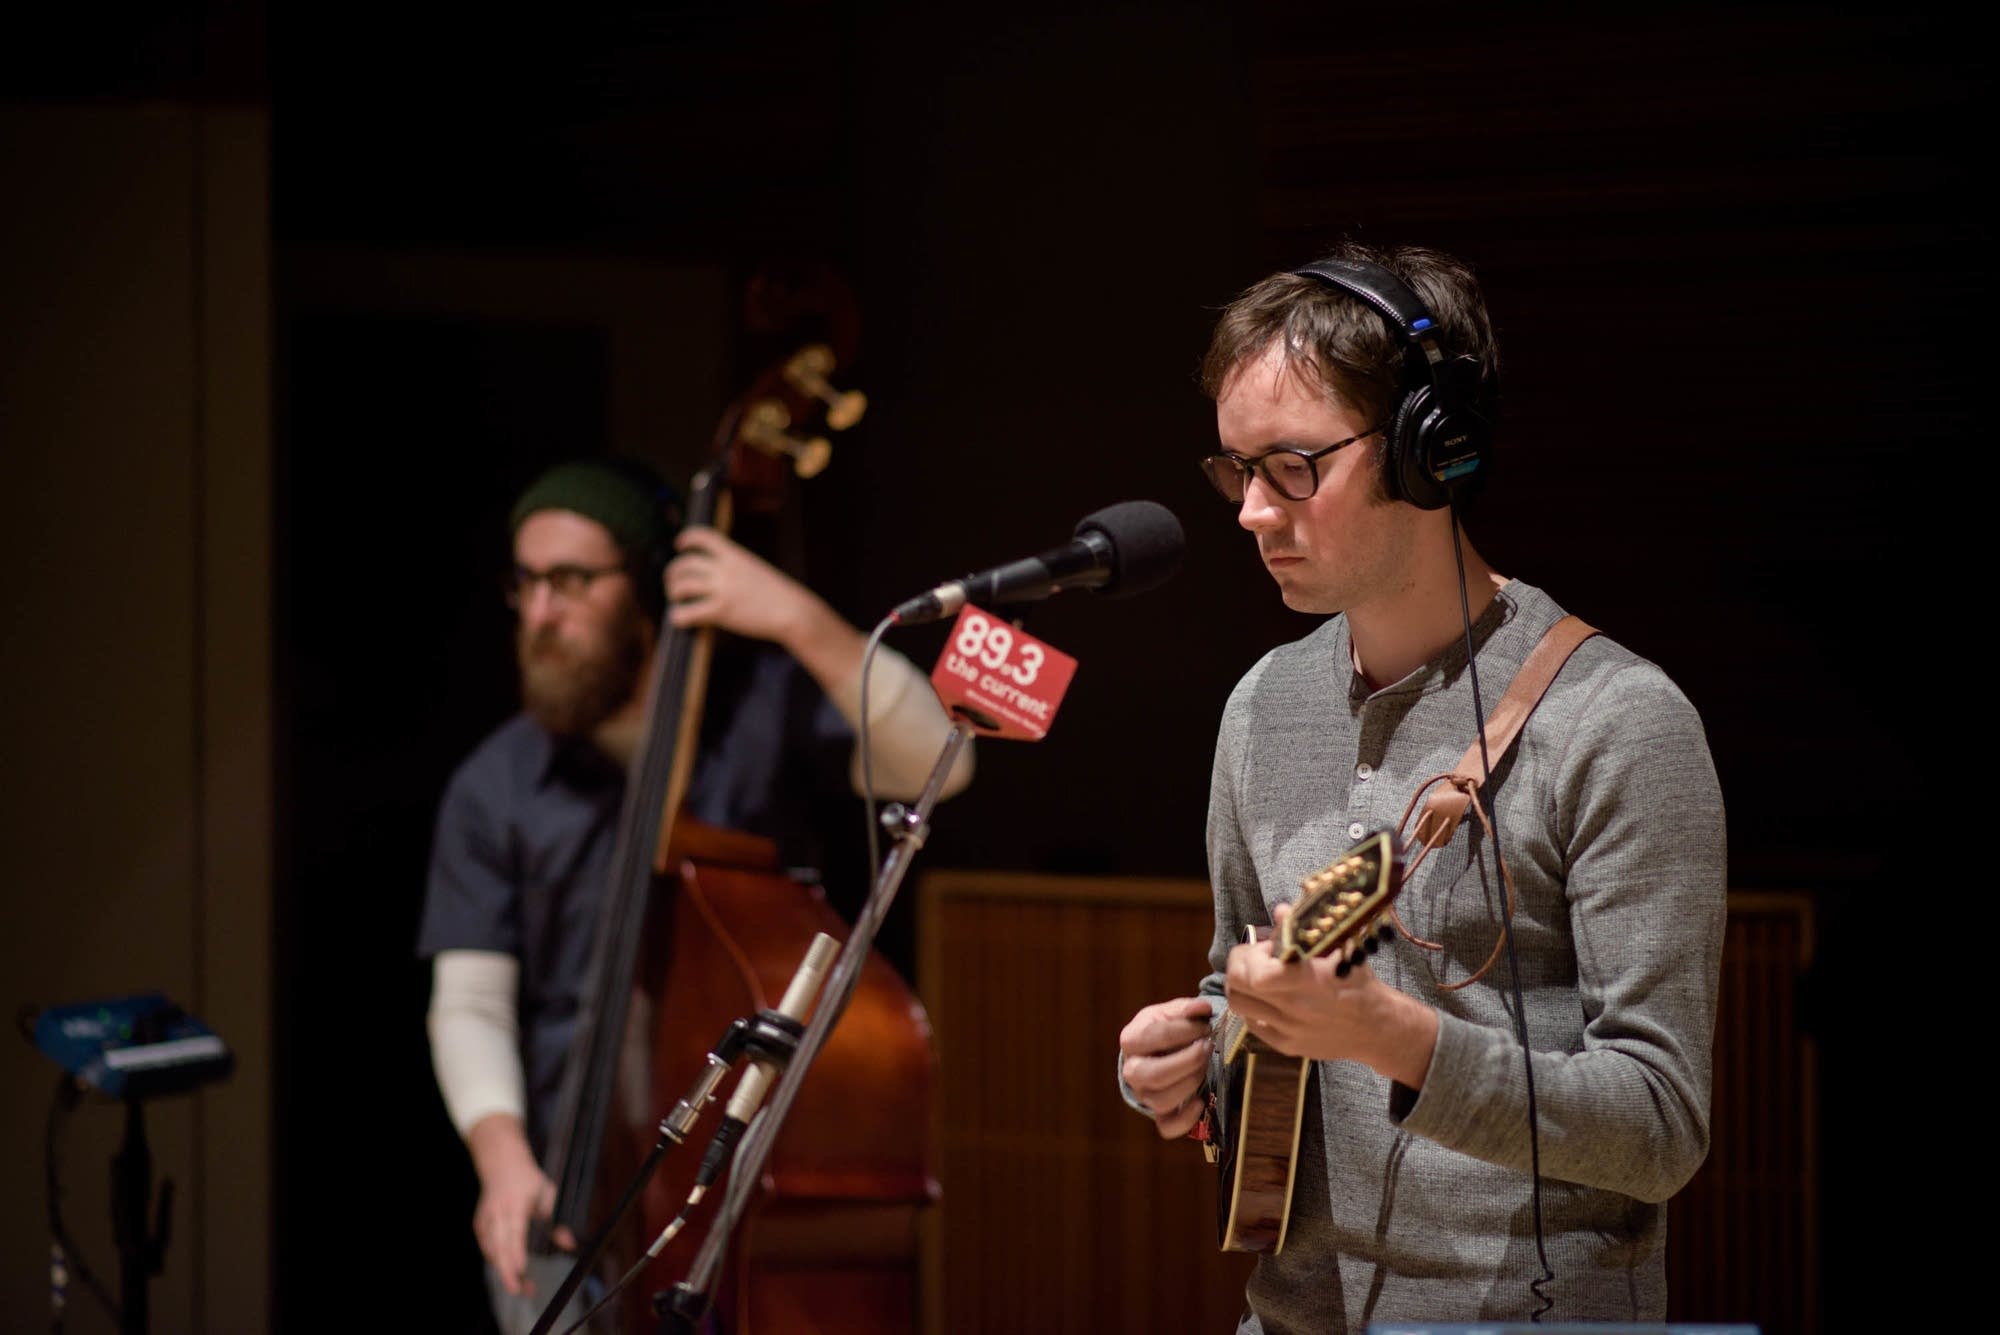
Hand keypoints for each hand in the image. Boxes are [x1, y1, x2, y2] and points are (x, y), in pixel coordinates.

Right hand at [466, 1115, 573, 1296]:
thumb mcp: (549, 1193)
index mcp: (515, 1204)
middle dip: (508, 1271)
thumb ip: (557, 1220)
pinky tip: (510, 1269)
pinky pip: (487, 1248)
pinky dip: (498, 1260)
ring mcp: (485, 1219)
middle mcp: (497, 1213)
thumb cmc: (528, 1179)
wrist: (501, 1163)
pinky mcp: (479, 1225)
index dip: (516, 1252)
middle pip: (499, 1247)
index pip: (514, 1232)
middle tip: (521, 1290)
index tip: (522, 1270)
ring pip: (491, 1251)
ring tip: (522, 1285)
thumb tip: (569, 1244)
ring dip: (504, 1270)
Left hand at [665, 526, 822, 645]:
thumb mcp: (756, 571)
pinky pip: (688, 612)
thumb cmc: (777, 595)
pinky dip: (678, 616)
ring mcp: (723, 589)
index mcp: (735, 555)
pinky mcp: (721, 611)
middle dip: (673, 572)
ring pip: (682, 586)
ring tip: (676, 600)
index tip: (679, 544)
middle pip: (685, 563)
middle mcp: (726, 569)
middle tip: (672, 582)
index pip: (704, 536)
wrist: (794, 611)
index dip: (688, 537)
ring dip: (673, 592)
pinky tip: (679, 619)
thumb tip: (714, 576)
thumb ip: (735, 569)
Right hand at [1118, 997, 1214, 1138]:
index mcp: (1131, 1040)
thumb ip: (1187, 1009)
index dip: (1184, 1030)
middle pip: (1154, 1074)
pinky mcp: (1158, 1114)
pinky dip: (1186, 1119)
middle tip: (1207, 1047)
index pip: (1153, 1036)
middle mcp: (1132, 1071)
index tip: (1205, 1025)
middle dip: (1188, 1060)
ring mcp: (1144, 1095)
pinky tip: (1200, 1102)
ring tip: (1205, 1066)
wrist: (1157, 1051)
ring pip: (1162, 1100)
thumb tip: (1203, 1009)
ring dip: (1191, 1082)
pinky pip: (1167, 1127)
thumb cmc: (1165, 1029)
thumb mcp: (1171, 1012)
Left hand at [1224, 903, 1437, 1086]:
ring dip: (1241, 986)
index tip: (1266, 947)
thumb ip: (1305, 930)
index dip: (1250, 954)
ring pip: (1238, 1006)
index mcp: (1305, 980)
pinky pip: (1253, 1025)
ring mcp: (1287, 1029)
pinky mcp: (1287, 1046)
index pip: (1254, 973)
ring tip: (1257, 977)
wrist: (1377, 1027)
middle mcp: (1292, 1007)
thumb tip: (1280, 910)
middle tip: (1254, 958)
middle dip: (1238, 965)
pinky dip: (1253, 1009)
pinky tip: (1269, 999)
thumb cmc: (1357, 982)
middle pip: (1236, 987)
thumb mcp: (1338, 948)